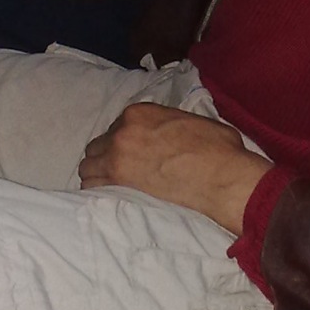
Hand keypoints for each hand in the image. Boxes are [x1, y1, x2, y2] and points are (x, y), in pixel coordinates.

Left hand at [78, 104, 272, 233]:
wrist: (221, 176)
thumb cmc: (217, 148)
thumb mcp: (190, 120)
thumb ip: (165, 124)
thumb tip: (167, 133)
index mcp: (139, 112)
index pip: (116, 127)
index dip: (124, 141)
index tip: (134, 153)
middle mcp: (122, 131)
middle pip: (98, 146)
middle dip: (107, 157)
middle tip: (124, 171)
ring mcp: (117, 158)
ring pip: (89, 166)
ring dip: (99, 174)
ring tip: (115, 186)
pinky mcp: (118, 183)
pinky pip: (92, 186)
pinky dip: (98, 191)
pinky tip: (112, 197)